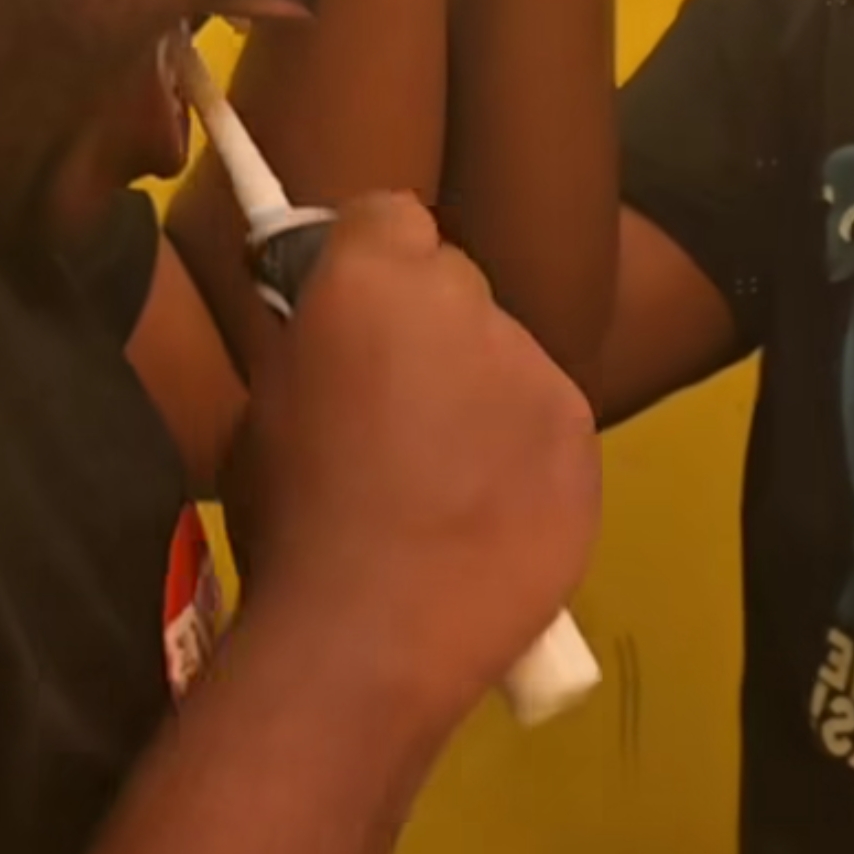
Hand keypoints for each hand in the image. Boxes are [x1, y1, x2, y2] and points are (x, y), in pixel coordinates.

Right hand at [245, 194, 599, 734]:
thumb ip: (318, 344)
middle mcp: (469, 304)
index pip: (390, 215)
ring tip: (447, 487)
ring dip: (484, 400)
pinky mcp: (585, 445)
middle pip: (458, 286)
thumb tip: (339, 336)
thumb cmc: (290, 524)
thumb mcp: (269, 406)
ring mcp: (538, 374)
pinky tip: (490, 522)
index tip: (355, 316)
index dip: (372, 263)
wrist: (368, 639)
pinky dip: (526, 461)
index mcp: (373, 279)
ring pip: (511, 361)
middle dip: (432, 332)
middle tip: (400, 413)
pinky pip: (550, 430)